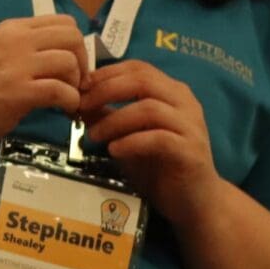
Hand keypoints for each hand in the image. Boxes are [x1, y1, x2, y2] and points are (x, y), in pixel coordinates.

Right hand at [0, 15, 86, 151]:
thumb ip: (22, 49)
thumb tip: (60, 57)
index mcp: (11, 29)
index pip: (62, 21)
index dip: (75, 44)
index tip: (71, 65)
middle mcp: (15, 40)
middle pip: (72, 36)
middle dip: (82, 61)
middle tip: (74, 82)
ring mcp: (17, 65)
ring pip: (70, 61)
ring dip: (76, 84)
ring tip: (67, 99)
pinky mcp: (19, 92)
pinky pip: (62, 91)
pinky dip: (71, 102)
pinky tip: (64, 111)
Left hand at [79, 61, 223, 225]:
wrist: (194, 201)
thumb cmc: (159, 165)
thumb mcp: (126, 136)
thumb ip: (106, 116)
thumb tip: (75, 100)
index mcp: (171, 92)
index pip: (138, 68)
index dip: (107, 74)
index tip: (80, 86)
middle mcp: (185, 103)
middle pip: (142, 81)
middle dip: (106, 91)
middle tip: (81, 106)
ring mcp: (191, 126)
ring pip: (149, 108)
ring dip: (115, 120)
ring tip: (93, 135)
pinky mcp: (191, 151)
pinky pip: (159, 138)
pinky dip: (131, 142)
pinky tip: (114, 151)